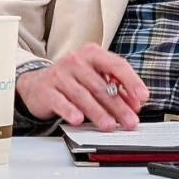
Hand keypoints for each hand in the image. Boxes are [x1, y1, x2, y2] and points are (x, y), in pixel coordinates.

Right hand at [15, 44, 148, 130]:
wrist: (36, 84)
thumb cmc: (71, 81)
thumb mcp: (94, 78)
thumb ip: (115, 89)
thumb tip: (133, 104)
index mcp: (92, 54)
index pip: (116, 65)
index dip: (131, 81)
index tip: (142, 97)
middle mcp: (75, 60)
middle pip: (101, 85)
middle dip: (118, 106)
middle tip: (129, 121)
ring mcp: (59, 74)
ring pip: (82, 95)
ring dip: (98, 112)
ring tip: (109, 125)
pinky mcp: (46, 89)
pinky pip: (60, 101)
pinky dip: (70, 111)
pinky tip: (78, 119)